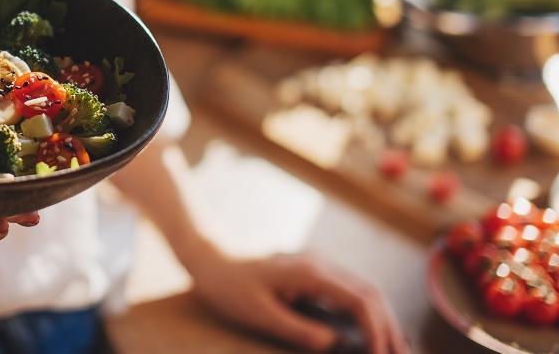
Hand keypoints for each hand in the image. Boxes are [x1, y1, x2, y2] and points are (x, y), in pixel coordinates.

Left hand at [187, 249, 408, 353]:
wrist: (210, 259)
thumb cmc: (229, 287)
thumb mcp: (258, 314)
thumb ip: (297, 329)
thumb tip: (334, 343)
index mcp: (309, 272)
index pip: (359, 300)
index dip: (376, 329)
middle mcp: (320, 265)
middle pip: (370, 293)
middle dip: (389, 326)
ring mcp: (318, 266)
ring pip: (364, 290)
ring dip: (382, 318)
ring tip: (394, 349)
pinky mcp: (314, 274)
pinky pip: (350, 291)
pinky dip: (367, 312)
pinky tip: (372, 332)